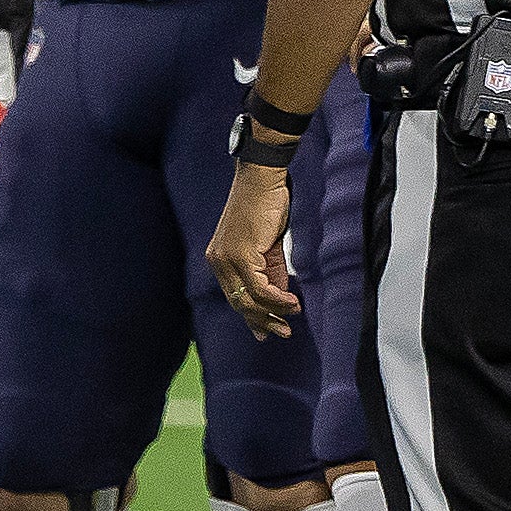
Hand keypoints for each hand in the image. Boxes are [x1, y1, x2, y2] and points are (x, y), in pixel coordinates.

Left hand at [207, 163, 298, 339]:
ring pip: (249, 299)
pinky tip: (291, 302)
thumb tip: (280, 300)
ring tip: (292, 316)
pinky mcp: (241, 254)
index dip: (252, 316)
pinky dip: (277, 299)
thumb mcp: (268, 247)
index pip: (234, 296)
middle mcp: (218, 260)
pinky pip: (260, 288)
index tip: (266, 332)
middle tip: (283, 333)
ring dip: (274, 313)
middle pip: (239, 302)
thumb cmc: (266, 205)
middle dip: (263, 321)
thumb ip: (271, 273)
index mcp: (220, 258)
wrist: (263, 177)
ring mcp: (227, 258)